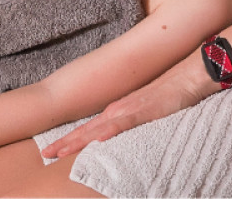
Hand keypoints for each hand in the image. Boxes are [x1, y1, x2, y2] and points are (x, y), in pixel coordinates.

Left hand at [40, 51, 218, 159]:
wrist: (187, 76)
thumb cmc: (169, 94)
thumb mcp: (145, 112)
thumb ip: (131, 122)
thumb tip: (120, 135)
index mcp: (117, 111)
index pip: (88, 129)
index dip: (69, 140)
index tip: (52, 150)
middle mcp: (118, 110)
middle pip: (85, 130)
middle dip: (64, 143)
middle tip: (43, 154)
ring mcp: (128, 110)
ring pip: (97, 129)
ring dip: (77, 141)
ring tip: (58, 152)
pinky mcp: (142, 111)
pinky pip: (122, 124)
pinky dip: (107, 132)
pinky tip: (96, 140)